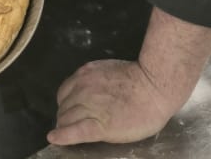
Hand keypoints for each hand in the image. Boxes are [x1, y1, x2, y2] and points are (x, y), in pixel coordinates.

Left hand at [47, 59, 173, 144]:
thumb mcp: (109, 71)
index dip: (66, 104)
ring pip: (66, 119)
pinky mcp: (98, 125)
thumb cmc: (140, 80)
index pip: (64, 93)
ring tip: (68, 133)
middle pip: (64, 108)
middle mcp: (83, 89)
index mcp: (85, 76)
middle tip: (71, 125)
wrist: (155, 87)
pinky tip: (54, 139)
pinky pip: (75, 131)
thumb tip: (88, 90)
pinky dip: (63, 136)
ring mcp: (90, 107)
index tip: (70, 111)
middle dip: (65, 117)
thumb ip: (94, 80)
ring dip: (65, 127)